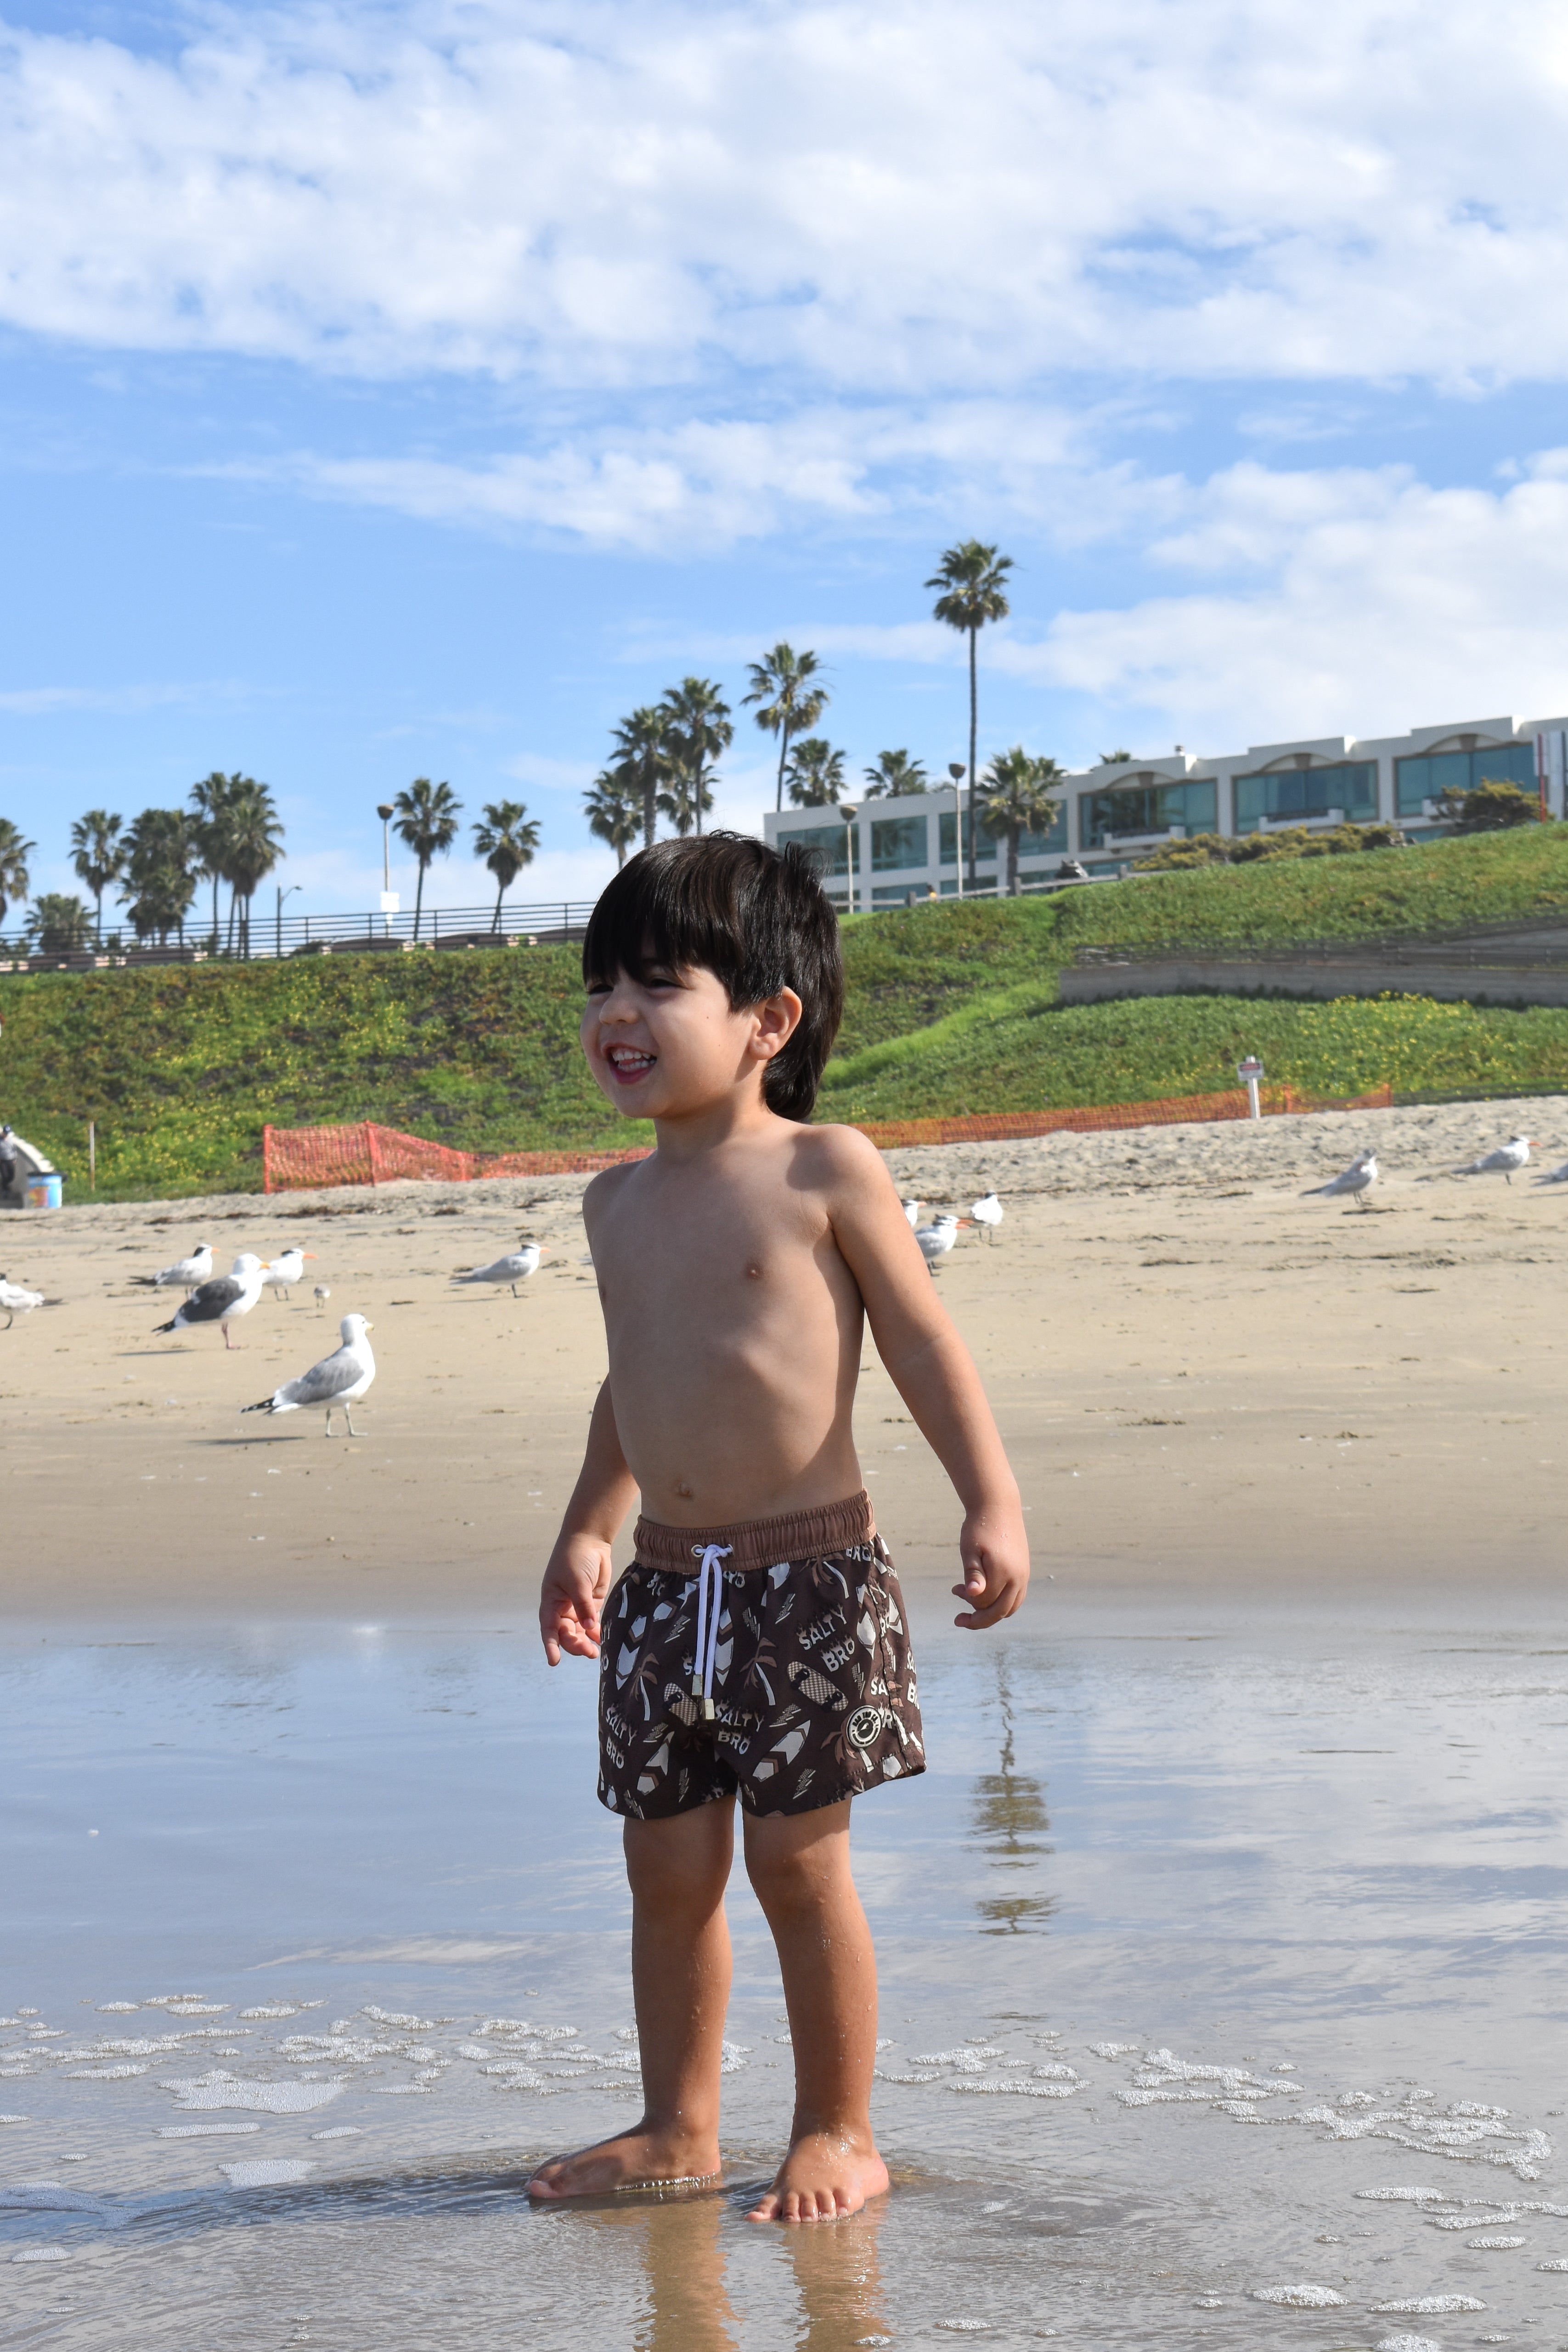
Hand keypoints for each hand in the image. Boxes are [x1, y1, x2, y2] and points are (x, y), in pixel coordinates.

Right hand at [539, 1532, 614, 1664]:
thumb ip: (583, 1605)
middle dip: (575, 1645)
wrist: (590, 1541)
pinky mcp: (591, 1604)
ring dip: (585, 1642)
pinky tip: (601, 1640)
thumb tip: (590, 1627)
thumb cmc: (575, 1558)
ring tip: (594, 1652)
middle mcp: (562, 1608)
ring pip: (579, 1632)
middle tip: (588, 1652)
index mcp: (551, 1602)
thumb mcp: (577, 1581)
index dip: (551, 1645)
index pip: (549, 1628)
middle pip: (566, 1634)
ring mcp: (577, 1607)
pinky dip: (595, 1632)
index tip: (554, 1661)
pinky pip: (592, 1623)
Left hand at [951, 1501, 1029, 1629]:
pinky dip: (1001, 1603)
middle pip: (1000, 1612)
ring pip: (1010, 1608)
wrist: (998, 1507)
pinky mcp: (1024, 1571)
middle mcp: (1018, 1577)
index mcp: (1004, 1572)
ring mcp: (1024, 1575)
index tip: (954, 1589)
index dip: (968, 1601)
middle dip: (979, 1619)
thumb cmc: (979, 1527)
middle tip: (958, 1619)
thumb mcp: (969, 1550)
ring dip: (991, 1611)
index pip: (984, 1602)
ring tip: (972, 1603)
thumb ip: (972, 1574)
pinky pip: (1016, 1597)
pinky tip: (986, 1594)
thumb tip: (973, 1595)